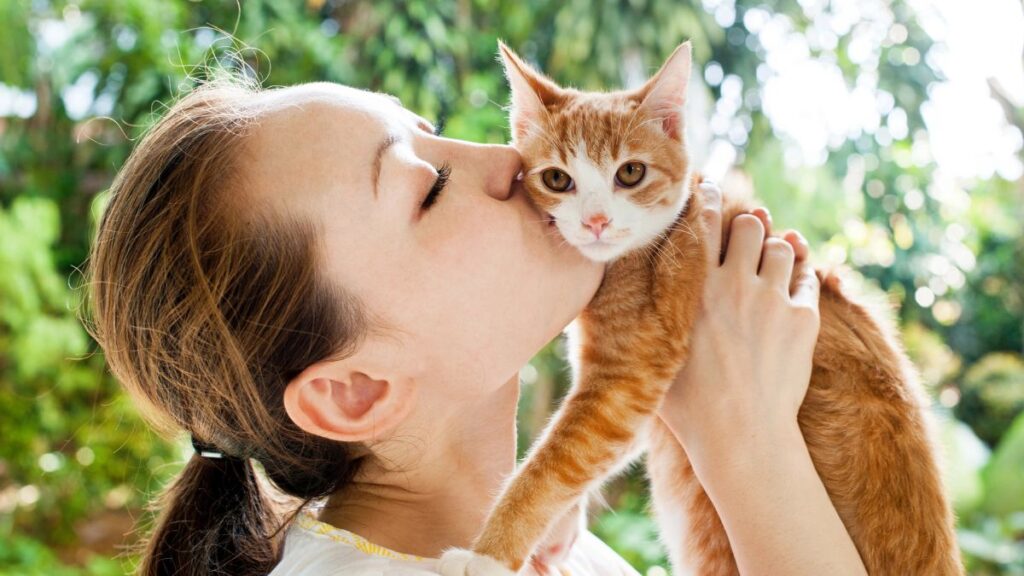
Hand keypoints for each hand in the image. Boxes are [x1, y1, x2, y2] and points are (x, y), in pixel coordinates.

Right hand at [657, 181, 820, 458]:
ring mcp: (773, 300)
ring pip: (781, 247)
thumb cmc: (687, 406)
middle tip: (745, 232)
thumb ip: (647, 316)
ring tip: (770, 256)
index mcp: (695, 289)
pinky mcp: (804, 320)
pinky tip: (794, 277)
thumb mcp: (654, 354)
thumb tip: (620, 298)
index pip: (702, 224)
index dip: (707, 199)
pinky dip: (801, 272)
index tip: (709, 188)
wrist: (740, 437)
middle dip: (747, 225)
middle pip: (749, 225)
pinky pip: (808, 277)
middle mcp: (735, 285)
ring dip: (775, 248)